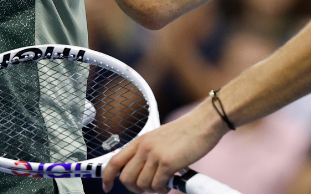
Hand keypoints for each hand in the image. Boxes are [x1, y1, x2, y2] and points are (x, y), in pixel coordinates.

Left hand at [102, 100, 227, 192]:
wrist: (203, 123)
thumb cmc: (186, 132)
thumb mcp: (159, 138)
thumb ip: (147, 152)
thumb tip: (140, 172)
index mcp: (140, 141)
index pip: (114, 162)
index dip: (107, 177)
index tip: (106, 187)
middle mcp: (144, 147)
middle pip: (126, 178)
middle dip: (136, 189)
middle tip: (148, 188)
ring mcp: (155, 155)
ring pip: (142, 184)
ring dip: (152, 189)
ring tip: (163, 184)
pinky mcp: (168, 163)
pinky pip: (157, 185)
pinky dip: (163, 189)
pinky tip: (170, 183)